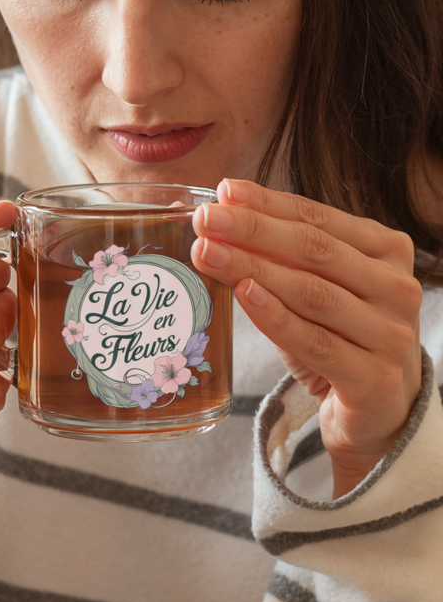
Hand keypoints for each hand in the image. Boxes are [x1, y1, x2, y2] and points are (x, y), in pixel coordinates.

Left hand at [191, 179, 423, 497]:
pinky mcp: (374, 379)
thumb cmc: (338, 336)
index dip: (268, 203)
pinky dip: (276, 316)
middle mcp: (396, 287)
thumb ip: (280, 255)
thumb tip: (218, 221)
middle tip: (205, 219)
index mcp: (386, 251)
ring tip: (208, 252)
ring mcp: (390, 335)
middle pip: (313, 250)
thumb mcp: (313, 287)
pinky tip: (244, 293)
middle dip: (252, 230)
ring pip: (312, 293)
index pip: (318, 218)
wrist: (377, 410)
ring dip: (253, 268)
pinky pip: (316, 342)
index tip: (224, 191)